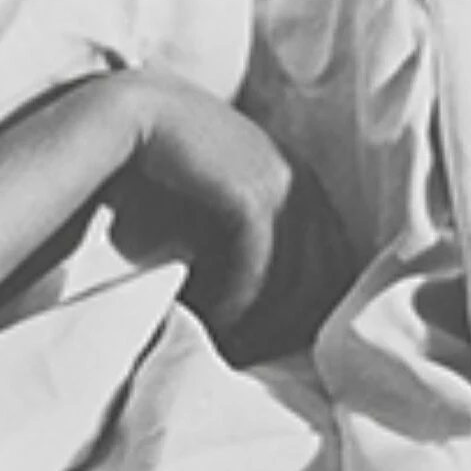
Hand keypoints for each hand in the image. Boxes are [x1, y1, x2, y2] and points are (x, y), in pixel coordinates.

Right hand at [112, 70, 349, 354]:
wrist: (135, 112)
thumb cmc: (174, 167)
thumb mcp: (224, 199)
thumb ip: (253, 235)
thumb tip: (270, 305)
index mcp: (306, 183)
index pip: (335, 266)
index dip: (307, 313)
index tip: (270, 343)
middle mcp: (304, 181)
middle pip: (323, 280)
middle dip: (289, 327)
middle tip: (251, 358)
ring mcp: (283, 184)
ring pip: (295, 281)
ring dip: (260, 322)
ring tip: (228, 345)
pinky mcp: (252, 192)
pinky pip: (259, 267)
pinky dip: (236, 302)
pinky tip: (209, 318)